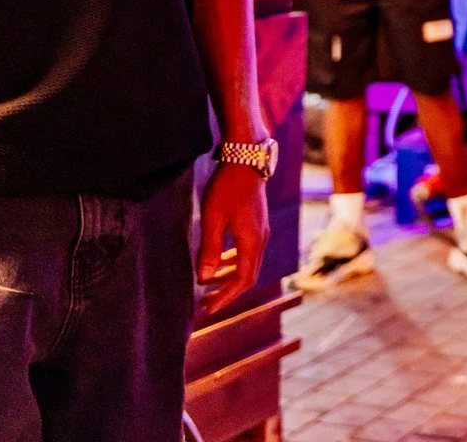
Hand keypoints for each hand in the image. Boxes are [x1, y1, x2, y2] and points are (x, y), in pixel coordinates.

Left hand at [197, 163, 268, 313]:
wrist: (247, 158)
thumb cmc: (228, 187)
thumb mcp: (213, 218)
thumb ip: (209, 249)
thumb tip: (204, 278)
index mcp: (252, 241)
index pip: (243, 280)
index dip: (226, 297)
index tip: (208, 308)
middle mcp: (261, 239)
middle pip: (248, 275)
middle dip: (227, 291)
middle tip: (206, 302)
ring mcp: (261, 230)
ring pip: (248, 263)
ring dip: (229, 276)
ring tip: (209, 283)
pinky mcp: (257, 222)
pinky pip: (247, 251)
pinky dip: (233, 261)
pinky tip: (219, 259)